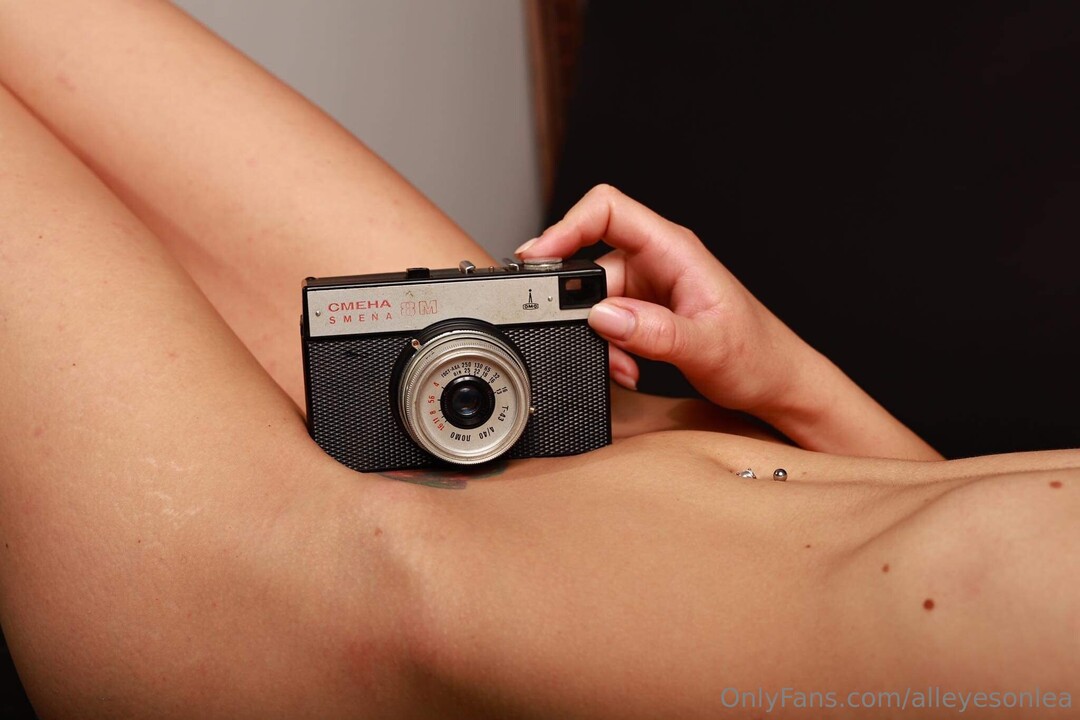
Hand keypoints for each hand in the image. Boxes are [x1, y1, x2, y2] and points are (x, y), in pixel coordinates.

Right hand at [517, 184, 801, 414]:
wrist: (778, 382)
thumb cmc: (758, 356)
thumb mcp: (706, 348)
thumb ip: (653, 332)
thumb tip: (602, 316)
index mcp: (675, 250)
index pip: (607, 209)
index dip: (566, 225)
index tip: (538, 257)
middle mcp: (659, 260)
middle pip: (589, 259)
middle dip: (578, 305)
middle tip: (581, 337)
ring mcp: (650, 285)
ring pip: (595, 298)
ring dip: (597, 336)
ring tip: (623, 365)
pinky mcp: (646, 310)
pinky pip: (608, 320)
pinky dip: (608, 347)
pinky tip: (628, 367)